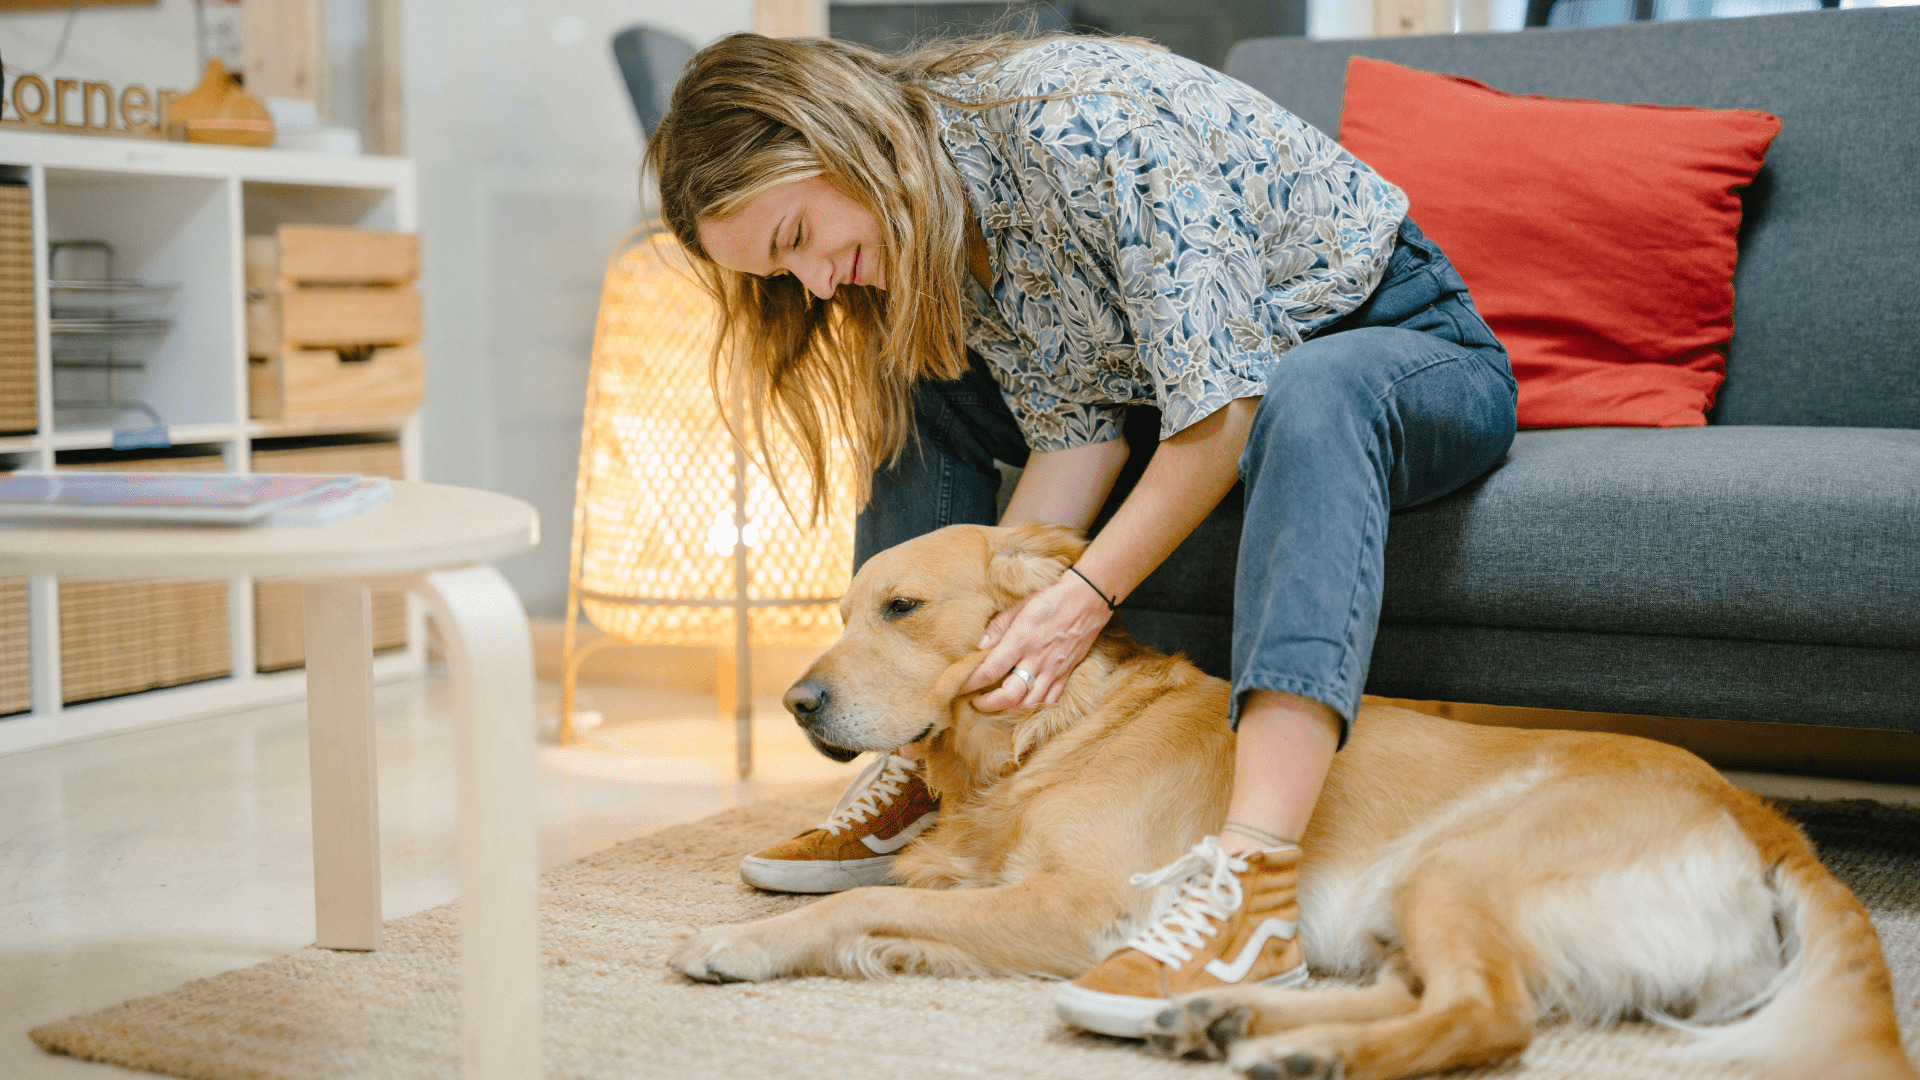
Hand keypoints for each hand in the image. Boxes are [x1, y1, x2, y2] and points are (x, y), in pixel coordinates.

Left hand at [961, 575, 1112, 711]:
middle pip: (1010, 695)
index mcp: (1021, 641)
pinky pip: (1049, 700)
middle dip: (988, 704)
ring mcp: (1053, 670)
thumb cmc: (1051, 599)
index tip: (958, 686)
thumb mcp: (1020, 606)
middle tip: (976, 700)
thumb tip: (979, 646)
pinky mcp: (1066, 674)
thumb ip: (998, 627)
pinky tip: (1023, 701)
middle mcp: (1037, 660)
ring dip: (1009, 709)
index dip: (970, 683)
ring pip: (1029, 703)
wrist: (1088, 600)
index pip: (990, 670)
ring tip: (997, 703)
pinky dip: (1033, 706)